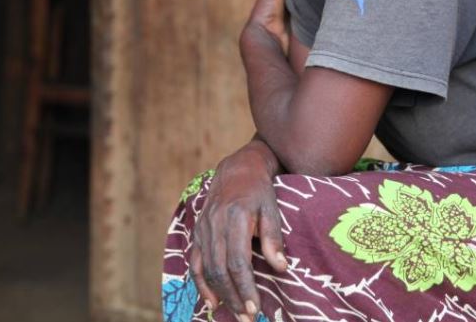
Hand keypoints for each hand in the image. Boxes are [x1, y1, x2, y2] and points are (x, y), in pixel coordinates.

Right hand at [189, 141, 287, 318]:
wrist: (237, 169)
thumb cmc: (259, 190)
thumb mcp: (272, 207)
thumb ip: (274, 237)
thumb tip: (281, 268)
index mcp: (235, 218)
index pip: (238, 261)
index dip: (245, 287)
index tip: (255, 308)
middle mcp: (215, 224)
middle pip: (220, 270)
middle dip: (234, 297)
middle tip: (247, 318)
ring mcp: (203, 229)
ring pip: (207, 269)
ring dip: (220, 295)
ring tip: (235, 313)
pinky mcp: (197, 232)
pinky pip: (194, 263)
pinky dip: (201, 284)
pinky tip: (211, 302)